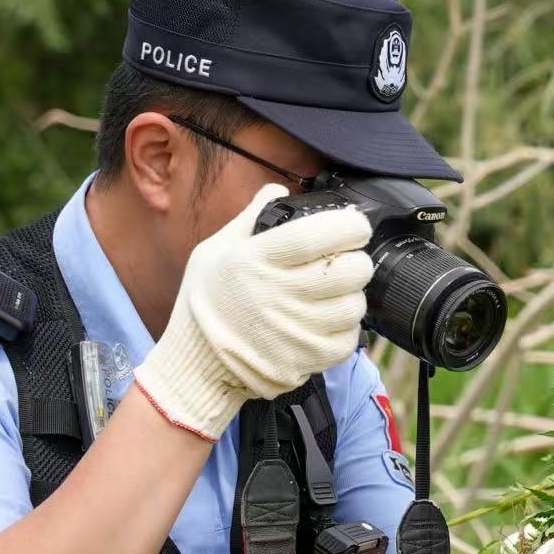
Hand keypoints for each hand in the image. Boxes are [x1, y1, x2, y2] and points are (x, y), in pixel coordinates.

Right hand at [133, 182, 372, 439]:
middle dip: (357, 260)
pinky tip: (328, 322)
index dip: (347, 226)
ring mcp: (295, 330)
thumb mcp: (214, 251)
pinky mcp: (305, 359)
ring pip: (354, 306)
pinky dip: (345, 329)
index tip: (355, 225)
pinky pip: (348, 340)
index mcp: (257, 260)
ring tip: (335, 294)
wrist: (196, 364)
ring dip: (352, 296)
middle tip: (347, 261)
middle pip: (349, 271)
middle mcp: (278, 294)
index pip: (314, 236)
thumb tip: (276, 188)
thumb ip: (250, 219)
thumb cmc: (206, 303)